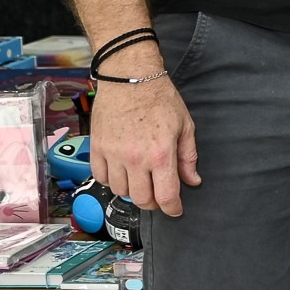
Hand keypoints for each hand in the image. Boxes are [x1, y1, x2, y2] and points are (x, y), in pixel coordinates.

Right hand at [90, 75, 199, 216]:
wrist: (130, 78)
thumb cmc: (160, 99)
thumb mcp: (185, 126)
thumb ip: (188, 157)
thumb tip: (192, 180)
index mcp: (161, 154)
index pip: (165, 196)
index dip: (172, 209)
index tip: (175, 210)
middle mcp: (135, 158)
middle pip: (140, 199)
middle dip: (152, 203)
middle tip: (159, 196)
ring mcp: (113, 154)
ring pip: (119, 191)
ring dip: (132, 192)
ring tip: (141, 182)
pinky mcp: (97, 148)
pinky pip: (100, 177)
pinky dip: (111, 181)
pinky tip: (122, 173)